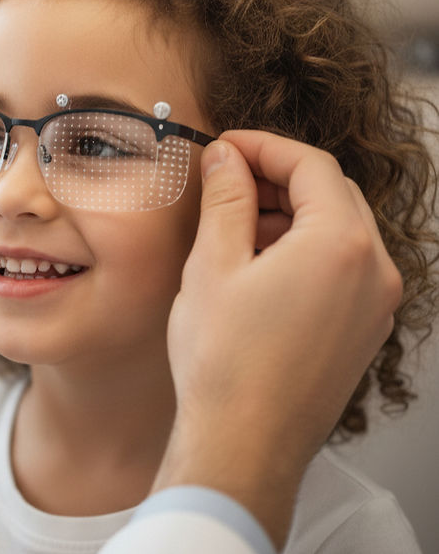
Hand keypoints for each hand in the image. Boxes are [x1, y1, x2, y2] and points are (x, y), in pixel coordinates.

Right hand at [153, 130, 401, 548]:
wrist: (244, 444)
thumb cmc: (225, 362)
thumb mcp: (213, 265)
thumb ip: (226, 199)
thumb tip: (226, 157)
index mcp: (340, 244)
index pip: (311, 165)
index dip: (263, 146)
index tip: (224, 147)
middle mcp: (375, 270)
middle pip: (332, 194)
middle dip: (278, 179)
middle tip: (227, 180)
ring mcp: (377, 305)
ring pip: (340, 231)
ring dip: (292, 216)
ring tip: (235, 230)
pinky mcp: (365, 332)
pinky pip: (344, 269)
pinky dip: (306, 252)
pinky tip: (259, 269)